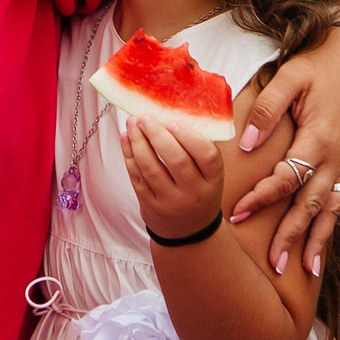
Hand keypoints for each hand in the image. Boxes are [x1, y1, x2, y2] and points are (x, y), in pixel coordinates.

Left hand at [124, 118, 225, 242]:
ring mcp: (171, 202)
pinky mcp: (151, 206)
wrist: (188, 230)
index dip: (190, 137)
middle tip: (145, 117)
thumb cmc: (199, 190)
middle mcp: (194, 193)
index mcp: (213, 180)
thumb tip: (174, 108)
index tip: (173, 122)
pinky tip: (126, 138)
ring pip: (152, 169)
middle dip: (158, 135)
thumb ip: (198, 147)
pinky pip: (137, 178)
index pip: (207, 156)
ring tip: (132, 123)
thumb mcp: (209, 174)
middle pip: (176, 161)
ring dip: (139, 142)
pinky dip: (129, 156)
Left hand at [230, 24, 339, 274]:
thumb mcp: (290, 77)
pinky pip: (339, 201)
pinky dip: (330, 226)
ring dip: (315, 241)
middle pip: (310, 205)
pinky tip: (321, 247)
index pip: (287, 178)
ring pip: (329, 209)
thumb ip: (267, 110)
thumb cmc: (319, 65)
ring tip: (302, 270)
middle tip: (274, 265)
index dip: (262, 198)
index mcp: (319, 137)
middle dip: (291, 236)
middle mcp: (336, 156)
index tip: (238, 213)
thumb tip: (247, 144)